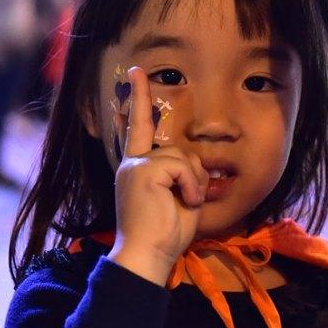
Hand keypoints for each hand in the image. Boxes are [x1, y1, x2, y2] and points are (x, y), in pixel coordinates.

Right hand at [108, 66, 205, 284]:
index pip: (138, 127)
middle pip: (180, 150)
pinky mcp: (143, 169)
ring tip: (183, 204)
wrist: (147, 255)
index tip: (135, 71)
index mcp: (138, 168)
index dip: (138, 98)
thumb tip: (193, 163)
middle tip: (186, 203)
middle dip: (194, 175)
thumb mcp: (179, 198)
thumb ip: (183, 174)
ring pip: (184, 157)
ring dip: (194, 182)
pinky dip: (190, 185)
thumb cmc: (165, 235)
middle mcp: (133, 162)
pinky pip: (182, 165)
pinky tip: (182, 201)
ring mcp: (136, 164)